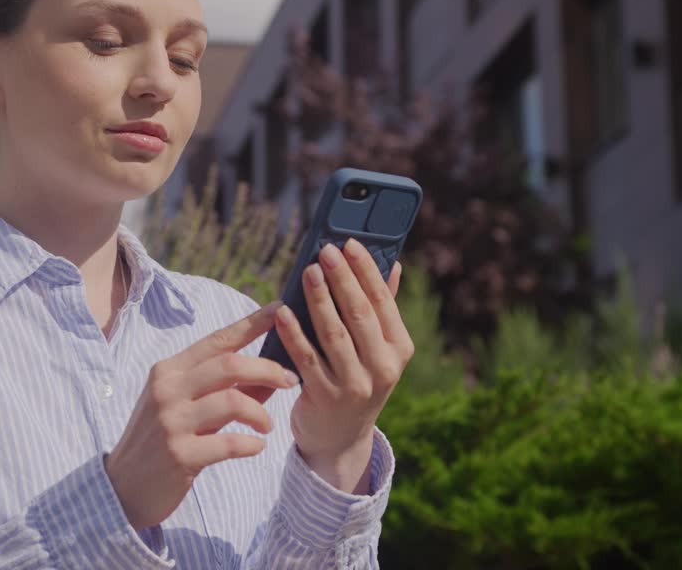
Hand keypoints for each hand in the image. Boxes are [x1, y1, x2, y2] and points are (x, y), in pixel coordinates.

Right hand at [105, 301, 299, 529]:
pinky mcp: (180, 454)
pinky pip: (230, 443)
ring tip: (267, 426)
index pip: (217, 340)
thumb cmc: (161, 441)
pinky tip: (256, 447)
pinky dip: (251, 444)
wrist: (123, 487)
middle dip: (269, 369)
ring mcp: (172, 421)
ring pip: (233, 401)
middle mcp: (168, 389)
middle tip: (290, 381)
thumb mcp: (186, 407)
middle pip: (230, 365)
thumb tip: (272, 373)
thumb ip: (225, 389)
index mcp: (169, 371)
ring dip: (261, 413)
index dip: (252, 323)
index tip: (280, 309)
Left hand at [273, 238, 413, 491]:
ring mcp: (354, 385)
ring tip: (307, 272)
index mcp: (399, 349)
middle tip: (325, 251)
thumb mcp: (377, 349)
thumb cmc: (357, 378)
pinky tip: (282, 311)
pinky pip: (306, 359)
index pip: (383, 302)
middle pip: (359, 315)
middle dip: (342, 279)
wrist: (339, 438)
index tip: (349, 243)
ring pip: (334, 334)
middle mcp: (383, 368)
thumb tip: (393, 263)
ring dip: (319, 300)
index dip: (366, 271)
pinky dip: (294, 334)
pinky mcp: (324, 398)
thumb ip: (382, 307)